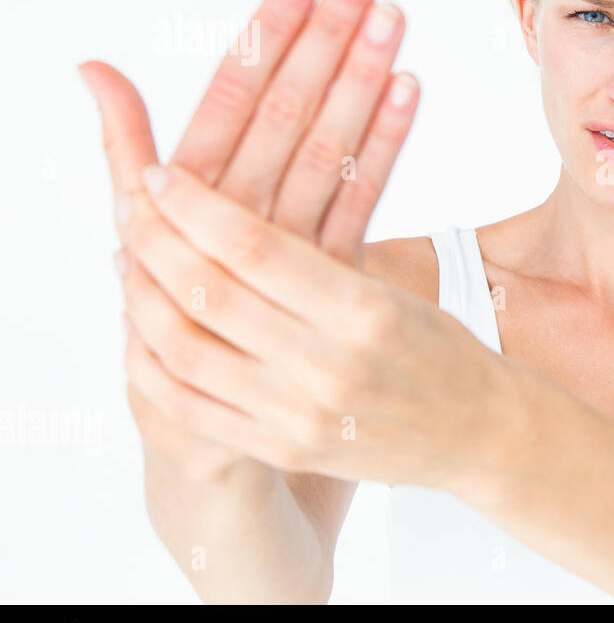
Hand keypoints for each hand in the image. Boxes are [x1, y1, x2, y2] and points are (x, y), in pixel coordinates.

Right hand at [82, 0, 420, 476]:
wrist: (217, 437)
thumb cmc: (185, 319)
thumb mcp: (154, 230)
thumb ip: (130, 148)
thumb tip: (94, 67)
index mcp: (189, 199)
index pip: (230, 99)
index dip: (267, 36)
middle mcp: (235, 224)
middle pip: (284, 116)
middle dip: (324, 40)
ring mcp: (287, 260)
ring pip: (328, 153)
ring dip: (361, 79)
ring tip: (393, 15)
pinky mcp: (329, 293)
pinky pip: (362, 209)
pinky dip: (387, 146)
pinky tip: (411, 89)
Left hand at [115, 162, 505, 492]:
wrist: (478, 433)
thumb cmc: (440, 348)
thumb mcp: (391, 291)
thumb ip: (315, 263)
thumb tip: (232, 218)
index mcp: (365, 312)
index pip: (256, 248)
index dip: (196, 206)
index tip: (160, 173)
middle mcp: (329, 366)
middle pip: (210, 293)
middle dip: (156, 239)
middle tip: (131, 204)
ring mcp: (300, 415)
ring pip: (187, 349)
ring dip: (143, 298)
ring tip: (127, 259)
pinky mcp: (283, 448)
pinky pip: (192, 407)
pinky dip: (151, 364)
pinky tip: (140, 329)